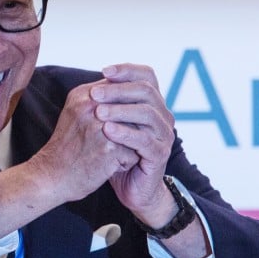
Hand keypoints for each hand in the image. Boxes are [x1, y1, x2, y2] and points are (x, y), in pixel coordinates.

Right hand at [27, 78, 141, 202]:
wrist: (51, 176)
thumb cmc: (67, 146)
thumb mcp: (75, 113)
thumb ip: (98, 98)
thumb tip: (129, 89)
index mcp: (83, 95)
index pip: (121, 89)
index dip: (126, 108)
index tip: (118, 124)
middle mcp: (92, 107)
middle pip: (133, 108)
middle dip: (131, 125)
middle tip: (116, 141)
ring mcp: (101, 127)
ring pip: (138, 130)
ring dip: (130, 143)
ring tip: (111, 153)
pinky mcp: (110, 149)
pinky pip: (135, 152)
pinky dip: (126, 162)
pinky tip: (109, 166)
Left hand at [91, 64, 176, 221]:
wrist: (130, 187)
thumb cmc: (117, 152)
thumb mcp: (110, 123)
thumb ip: (108, 104)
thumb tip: (95, 82)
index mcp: (152, 103)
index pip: (147, 76)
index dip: (127, 70)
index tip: (104, 71)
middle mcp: (162, 115)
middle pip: (146, 91)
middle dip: (118, 90)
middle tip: (94, 94)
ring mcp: (164, 134)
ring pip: (147, 113)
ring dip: (121, 110)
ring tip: (98, 112)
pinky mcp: (160, 154)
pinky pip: (145, 140)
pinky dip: (126, 133)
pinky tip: (108, 130)